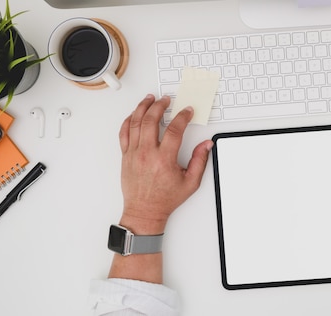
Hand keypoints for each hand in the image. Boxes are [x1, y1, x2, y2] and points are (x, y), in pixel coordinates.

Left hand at [118, 94, 212, 234]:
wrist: (144, 211)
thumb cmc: (165, 199)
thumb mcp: (190, 183)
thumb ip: (200, 161)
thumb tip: (206, 145)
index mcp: (164, 160)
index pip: (174, 130)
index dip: (182, 117)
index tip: (187, 111)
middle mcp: (146, 154)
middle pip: (151, 120)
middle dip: (159, 106)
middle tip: (166, 100)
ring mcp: (133, 154)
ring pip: (135, 123)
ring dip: (143, 107)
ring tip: (150, 99)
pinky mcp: (125, 156)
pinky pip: (124, 133)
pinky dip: (129, 120)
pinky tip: (135, 114)